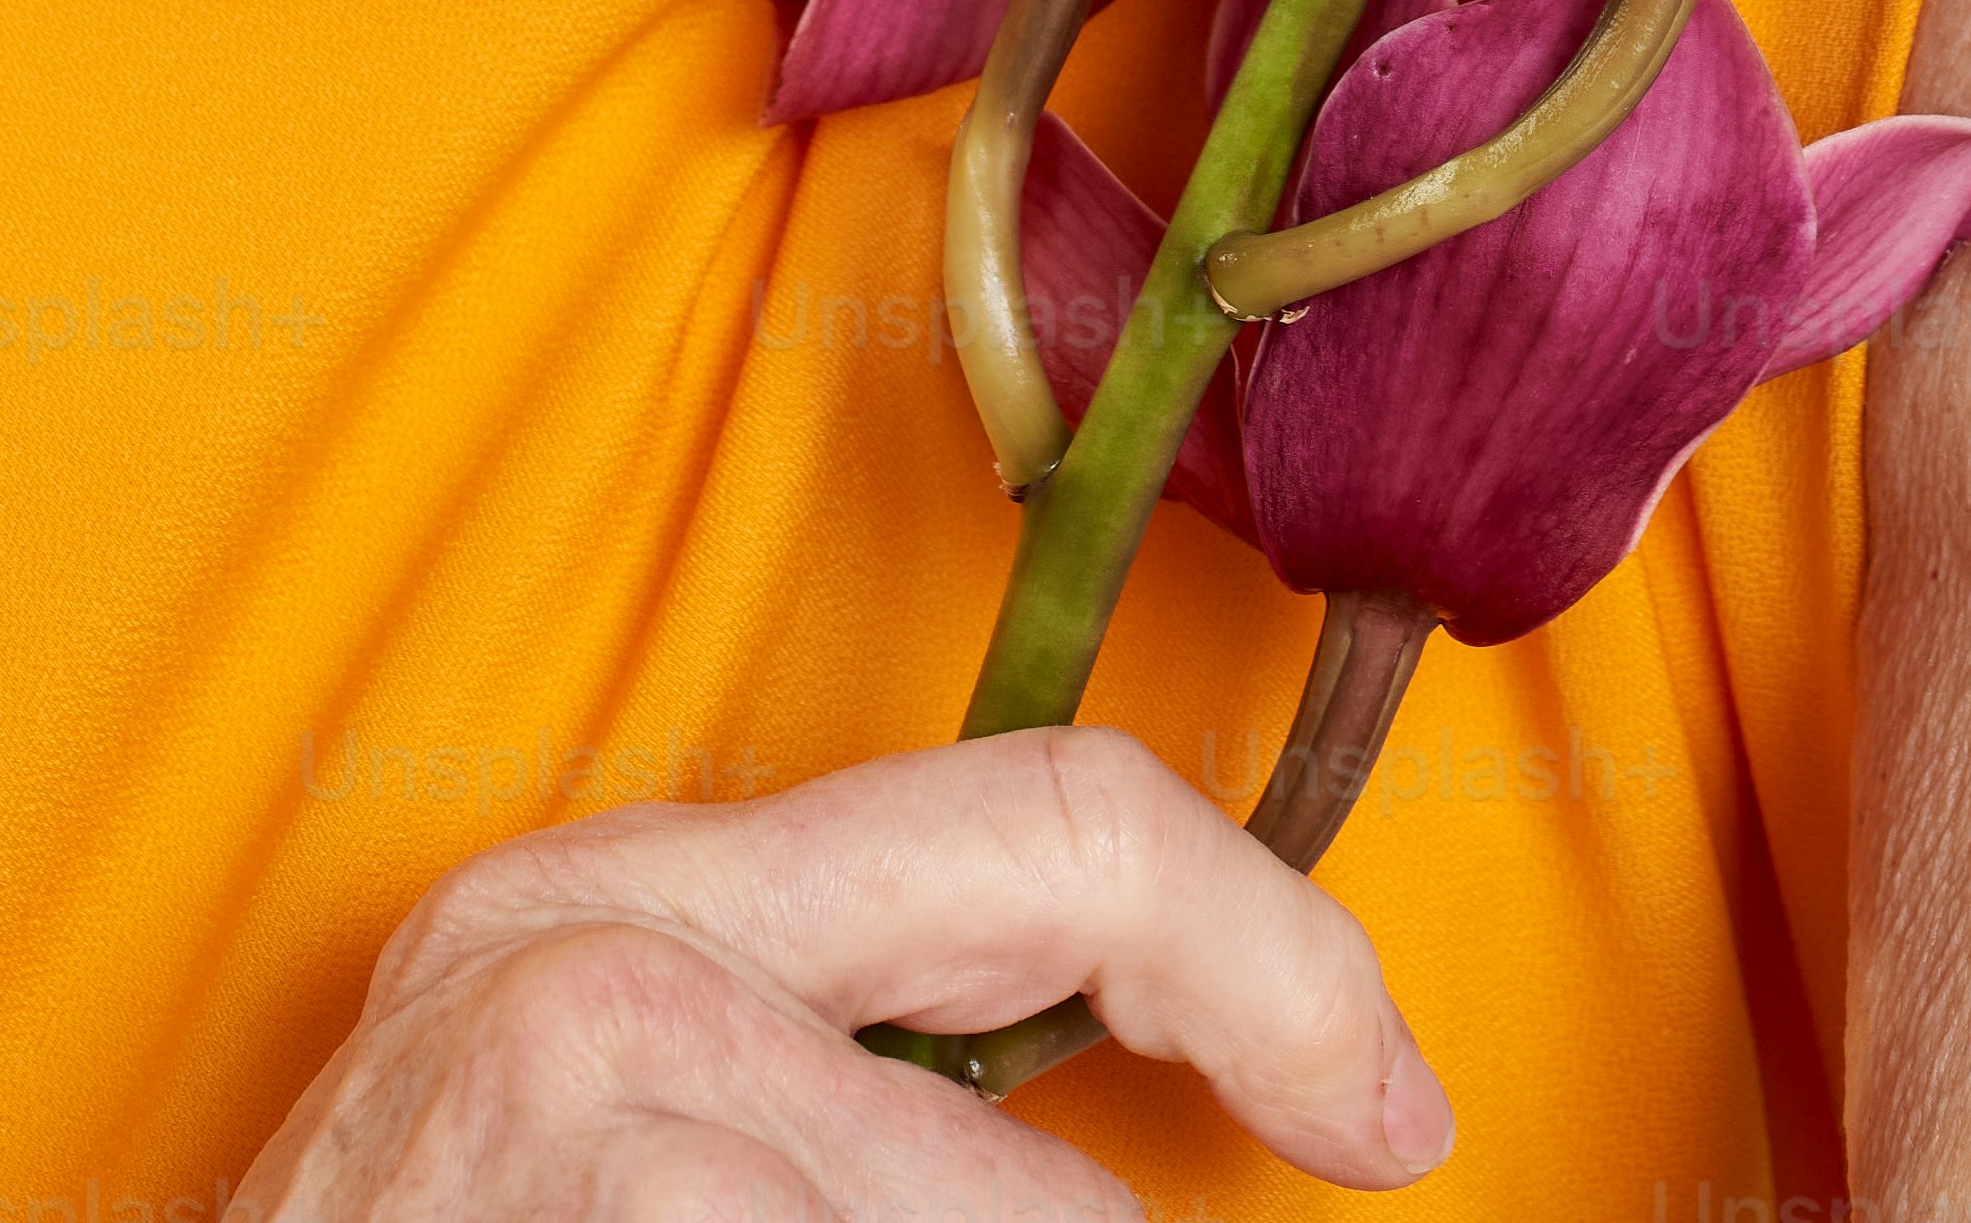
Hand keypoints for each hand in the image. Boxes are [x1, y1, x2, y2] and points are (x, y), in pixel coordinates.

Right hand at [226, 720, 1456, 1215]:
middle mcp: (595, 973)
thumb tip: (1109, 1133)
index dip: (1268, 941)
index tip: (1384, 1093)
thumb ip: (835, 1086)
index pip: (1043, 817)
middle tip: (1331, 1145)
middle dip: (1197, 1114)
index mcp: (610, 910)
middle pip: (1057, 974)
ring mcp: (586, 1128)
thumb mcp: (600, 1154)